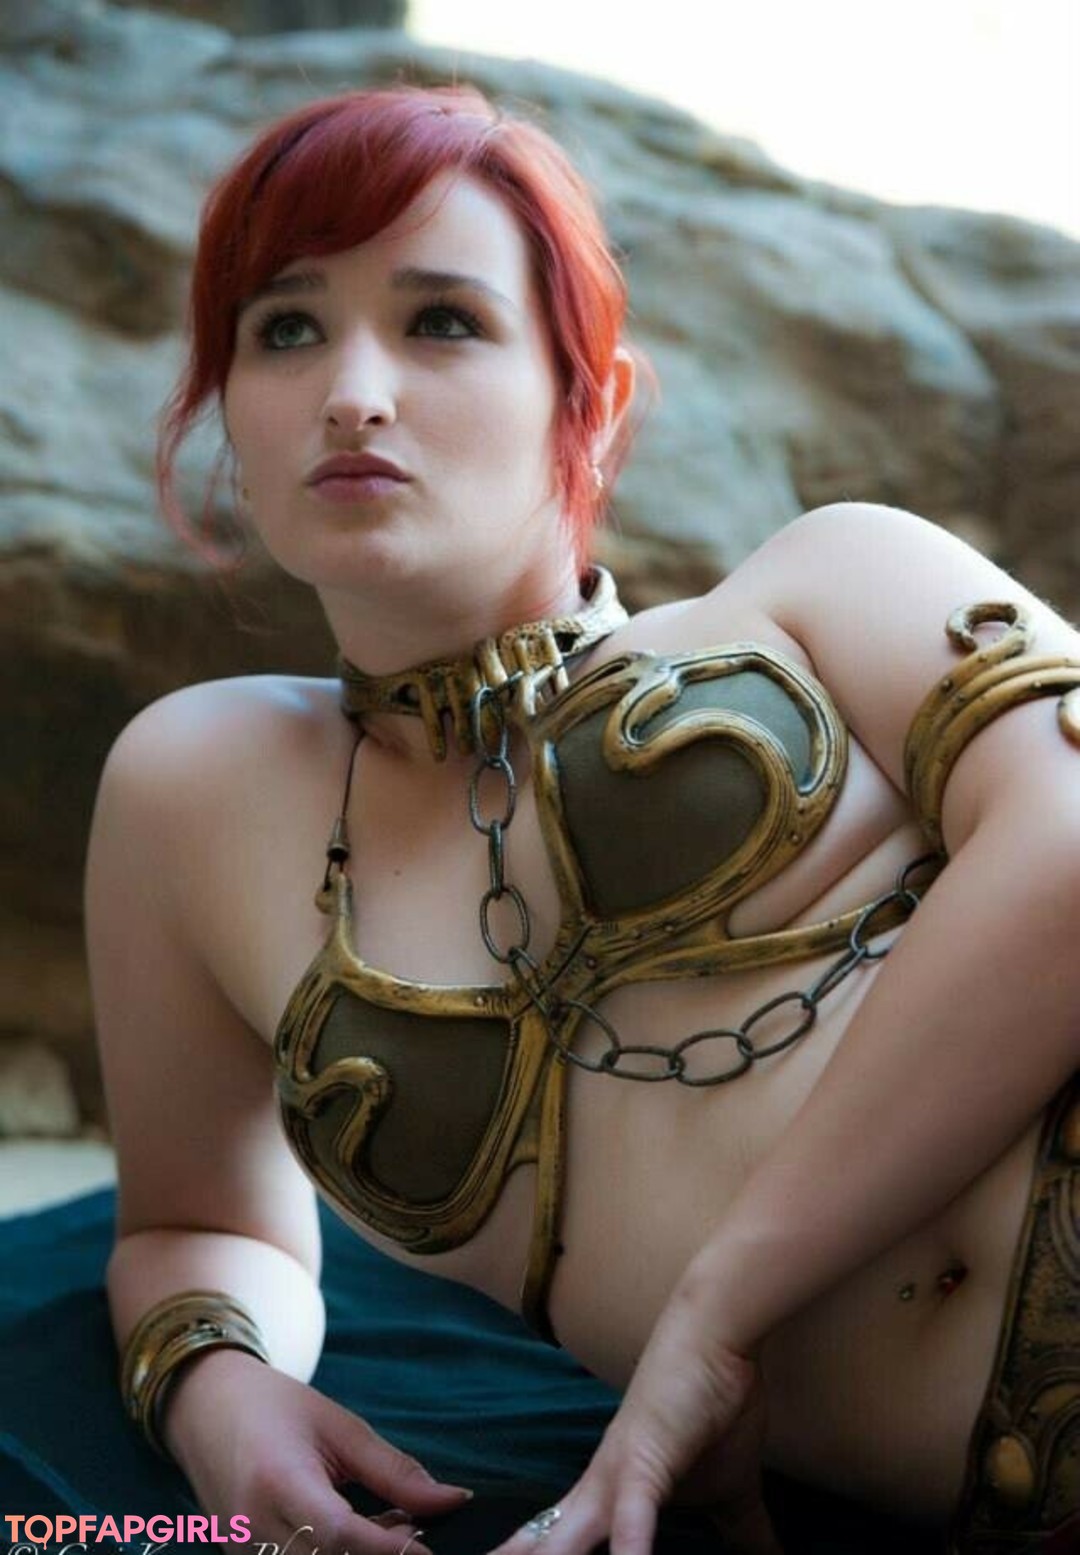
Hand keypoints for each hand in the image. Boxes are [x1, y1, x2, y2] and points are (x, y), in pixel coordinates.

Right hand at [163, 1349, 472, 1553]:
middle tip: (419, 1529)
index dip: (392, 1548)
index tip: (432, 1546)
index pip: (341, 1533)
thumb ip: (395, 1471)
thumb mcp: (339, 1426)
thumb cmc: (275, 1407)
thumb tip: (453, 1501)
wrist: (203, 1409)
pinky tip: (359, 1536)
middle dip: (382, 1554)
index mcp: (277, 1482)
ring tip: (390, 1526)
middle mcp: (253, 1530)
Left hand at [485, 1299, 781, 1554]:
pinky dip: (628, 1550)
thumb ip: (743, 1533)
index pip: (557, 1544)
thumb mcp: (732, 1492)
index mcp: (606, 1498)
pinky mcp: (643, 1460)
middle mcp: (596, 1490)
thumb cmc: (716, 1405)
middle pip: (544, 1544)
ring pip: (565, 1539)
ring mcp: (614, 1474)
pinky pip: (631, 1515)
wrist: (717, 1334)